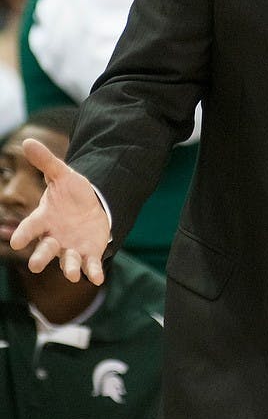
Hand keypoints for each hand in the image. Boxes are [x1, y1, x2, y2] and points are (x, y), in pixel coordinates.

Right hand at [10, 139, 109, 284]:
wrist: (92, 206)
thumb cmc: (71, 193)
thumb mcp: (61, 175)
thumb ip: (46, 162)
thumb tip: (27, 141)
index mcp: (45, 219)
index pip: (31, 227)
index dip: (24, 234)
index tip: (17, 241)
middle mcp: (54, 237)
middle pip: (45, 249)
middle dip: (40, 257)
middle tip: (34, 265)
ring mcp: (71, 248)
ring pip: (67, 261)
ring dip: (69, 268)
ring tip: (72, 274)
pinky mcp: (88, 254)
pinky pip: (90, 265)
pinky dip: (93, 272)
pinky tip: (98, 277)